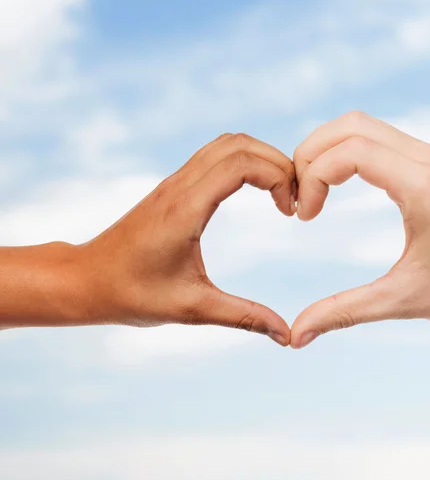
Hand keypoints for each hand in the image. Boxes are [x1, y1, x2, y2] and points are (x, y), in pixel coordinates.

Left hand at [78, 133, 295, 346]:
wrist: (86, 280)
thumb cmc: (132, 294)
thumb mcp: (192, 309)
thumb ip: (244, 317)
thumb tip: (286, 335)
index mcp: (186, 209)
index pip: (241, 164)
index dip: (277, 177)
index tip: (290, 211)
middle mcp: (180, 186)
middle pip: (239, 144)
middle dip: (277, 163)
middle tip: (293, 199)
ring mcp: (175, 182)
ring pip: (227, 144)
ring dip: (261, 159)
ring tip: (280, 194)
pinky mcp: (174, 187)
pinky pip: (216, 156)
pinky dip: (245, 163)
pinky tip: (256, 192)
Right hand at [290, 112, 429, 348]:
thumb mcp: (402, 301)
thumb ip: (344, 312)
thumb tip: (296, 336)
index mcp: (425, 188)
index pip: (351, 152)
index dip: (314, 177)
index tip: (305, 216)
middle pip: (351, 125)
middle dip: (311, 154)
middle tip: (300, 196)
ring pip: (362, 124)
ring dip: (327, 150)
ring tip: (313, 189)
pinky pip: (378, 137)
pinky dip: (347, 151)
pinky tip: (337, 183)